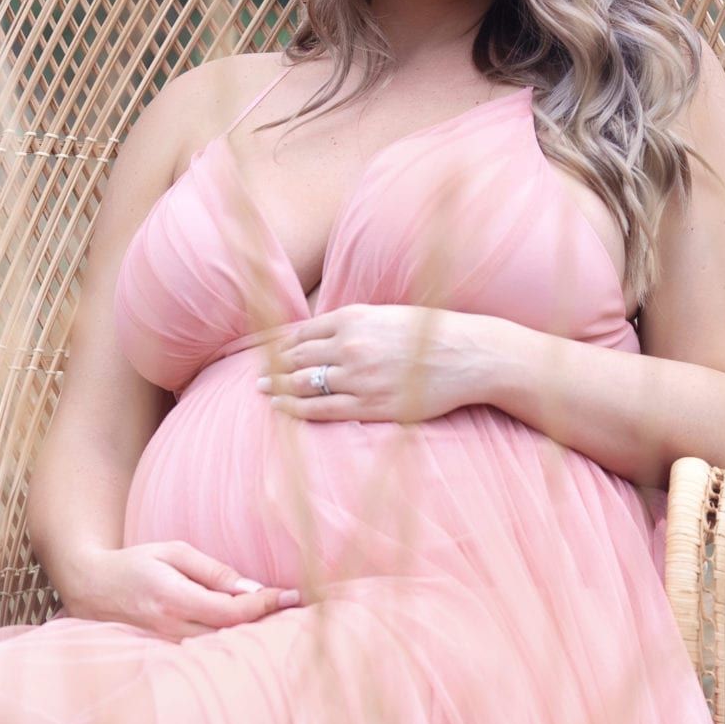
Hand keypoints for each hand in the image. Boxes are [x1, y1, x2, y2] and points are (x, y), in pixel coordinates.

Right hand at [59, 540, 299, 640]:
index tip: (293, 594)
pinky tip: (250, 634)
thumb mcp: (173, 553)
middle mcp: (171, 628)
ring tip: (282, 620)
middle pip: (232, 635)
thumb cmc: (134, 564)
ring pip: (220, 649)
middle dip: (268, 623)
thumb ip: (212, 571)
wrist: (89, 587)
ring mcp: (166, 646)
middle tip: (300, 609)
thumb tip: (250, 588)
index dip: (266, 605)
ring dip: (252, 636)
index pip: (232, 611)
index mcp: (174, 599)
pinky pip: (205, 653)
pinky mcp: (164, 654)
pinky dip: (230, 644)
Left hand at [253, 305, 492, 423]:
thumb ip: (353, 323)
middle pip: (296, 358)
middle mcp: (350, 345)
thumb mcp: (387, 315)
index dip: (278, 344)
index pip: (301, 332)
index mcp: (354, 318)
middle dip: (272, 366)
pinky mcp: (370, 404)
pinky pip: (322, 409)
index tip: (265, 352)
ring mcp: (359, 377)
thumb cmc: (430, 334)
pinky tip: (281, 407)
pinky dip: (296, 408)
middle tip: (256, 376)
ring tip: (263, 391)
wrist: (468, 356)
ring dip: (278, 387)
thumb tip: (320, 333)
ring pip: (303, 383)